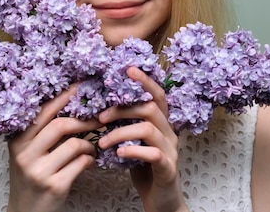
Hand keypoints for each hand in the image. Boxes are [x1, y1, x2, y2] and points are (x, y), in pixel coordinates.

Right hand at [7, 85, 101, 211]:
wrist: (25, 210)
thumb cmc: (31, 176)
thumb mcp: (27, 152)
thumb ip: (40, 132)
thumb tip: (71, 105)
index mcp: (18, 140)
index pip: (43, 112)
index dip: (63, 97)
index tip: (79, 87)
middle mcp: (25, 154)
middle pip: (60, 126)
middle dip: (83, 121)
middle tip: (97, 119)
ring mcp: (39, 171)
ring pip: (74, 145)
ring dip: (89, 145)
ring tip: (92, 148)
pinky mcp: (55, 185)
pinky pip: (81, 164)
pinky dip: (89, 160)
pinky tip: (89, 162)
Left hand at [97, 67, 189, 211]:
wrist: (160, 200)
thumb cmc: (143, 167)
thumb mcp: (132, 141)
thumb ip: (124, 124)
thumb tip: (98, 107)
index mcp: (162, 122)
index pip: (157, 94)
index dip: (145, 80)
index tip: (127, 69)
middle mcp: (170, 132)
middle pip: (151, 107)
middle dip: (123, 108)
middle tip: (99, 116)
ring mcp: (171, 150)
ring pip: (149, 128)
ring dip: (121, 132)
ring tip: (101, 141)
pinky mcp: (168, 168)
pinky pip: (153, 153)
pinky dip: (133, 150)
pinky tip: (118, 154)